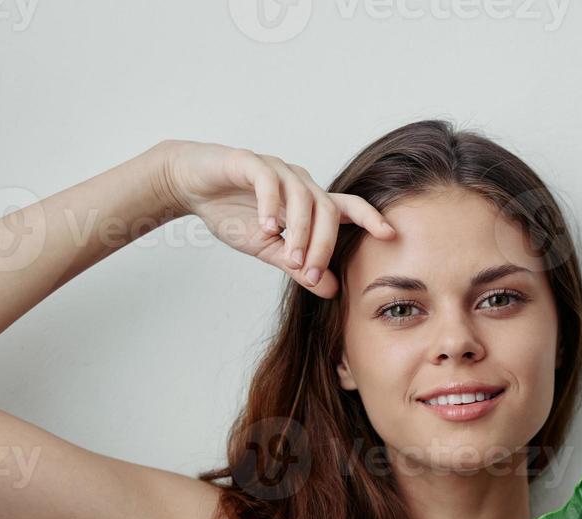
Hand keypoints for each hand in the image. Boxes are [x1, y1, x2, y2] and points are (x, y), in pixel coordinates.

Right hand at [153, 139, 394, 296]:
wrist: (192, 187)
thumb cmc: (233, 214)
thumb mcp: (268, 249)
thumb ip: (300, 267)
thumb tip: (332, 292)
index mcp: (308, 203)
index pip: (347, 208)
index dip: (370, 218)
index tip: (389, 235)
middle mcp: (299, 183)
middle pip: (327, 210)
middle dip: (323, 245)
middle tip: (310, 274)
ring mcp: (276, 170)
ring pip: (302, 198)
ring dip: (298, 231)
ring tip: (288, 257)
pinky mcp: (249, 163)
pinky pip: (269, 181)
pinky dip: (271, 205)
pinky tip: (266, 227)